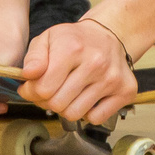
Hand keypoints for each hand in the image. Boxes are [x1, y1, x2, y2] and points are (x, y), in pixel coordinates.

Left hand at [18, 18, 138, 128]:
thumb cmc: (75, 40)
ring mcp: (112, 78)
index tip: (34, 87)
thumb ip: (34, 58)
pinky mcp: (125, 90)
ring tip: (68, 94)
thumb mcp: (48, 39)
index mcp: (73, 48)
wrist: (107, 35)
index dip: (32, 92)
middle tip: (51, 91)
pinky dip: (88, 113)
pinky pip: (96, 119)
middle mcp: (95, 63)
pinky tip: (86, 98)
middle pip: (58, 104)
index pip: (43, 89)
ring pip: (75, 114)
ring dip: (66, 108)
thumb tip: (28, 75)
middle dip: (48, 101)